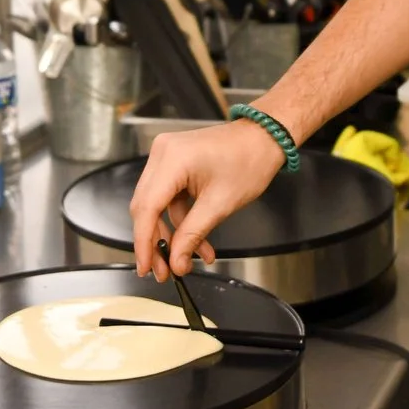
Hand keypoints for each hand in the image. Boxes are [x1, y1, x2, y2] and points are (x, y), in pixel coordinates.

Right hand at [128, 119, 284, 278]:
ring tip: (183, 260)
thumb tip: (176, 261)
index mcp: (172, 159)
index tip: (146, 267)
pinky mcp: (174, 162)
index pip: (146, 208)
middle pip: (146, 207)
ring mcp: (167, 156)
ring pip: (155, 204)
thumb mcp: (220, 205)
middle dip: (155, 242)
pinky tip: (195, 241)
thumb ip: (192, 235)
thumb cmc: (249, 160)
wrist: (264, 138)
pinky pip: (168, 196)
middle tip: (163, 271)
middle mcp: (162, 153)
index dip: (144, 242)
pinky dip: (180, 219)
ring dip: (170, 233)